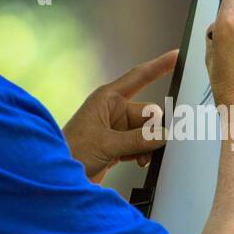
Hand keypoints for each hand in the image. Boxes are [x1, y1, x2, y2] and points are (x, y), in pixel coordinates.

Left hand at [62, 49, 176, 182]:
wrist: (56, 176)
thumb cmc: (72, 152)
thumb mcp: (108, 144)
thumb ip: (139, 139)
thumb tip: (164, 135)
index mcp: (107, 99)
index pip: (139, 77)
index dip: (159, 66)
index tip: (176, 56)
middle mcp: (112, 111)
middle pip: (148, 114)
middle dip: (154, 130)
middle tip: (156, 144)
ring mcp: (115, 129)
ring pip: (146, 132)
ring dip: (148, 145)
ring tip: (140, 158)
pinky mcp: (116, 145)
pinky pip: (140, 144)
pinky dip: (142, 153)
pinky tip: (138, 161)